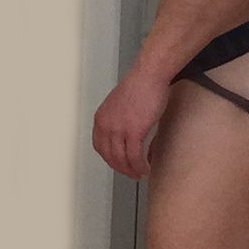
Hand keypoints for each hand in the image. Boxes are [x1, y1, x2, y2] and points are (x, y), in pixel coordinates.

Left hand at [92, 64, 169, 179]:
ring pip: (122, 159)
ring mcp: (119, 129)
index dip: (109, 159)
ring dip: (131, 170)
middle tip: (130, 173)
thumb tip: (125, 137)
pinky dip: (139, 165)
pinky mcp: (134, 131)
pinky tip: (145, 167)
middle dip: (121, 168)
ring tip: (139, 173)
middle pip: (110, 156)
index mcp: (101, 118)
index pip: (99, 147)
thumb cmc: (139, 85)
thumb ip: (118, 120)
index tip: (118, 164)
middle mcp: (106, 125)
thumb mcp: (119, 105)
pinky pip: (135, 156)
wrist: (148, 75)